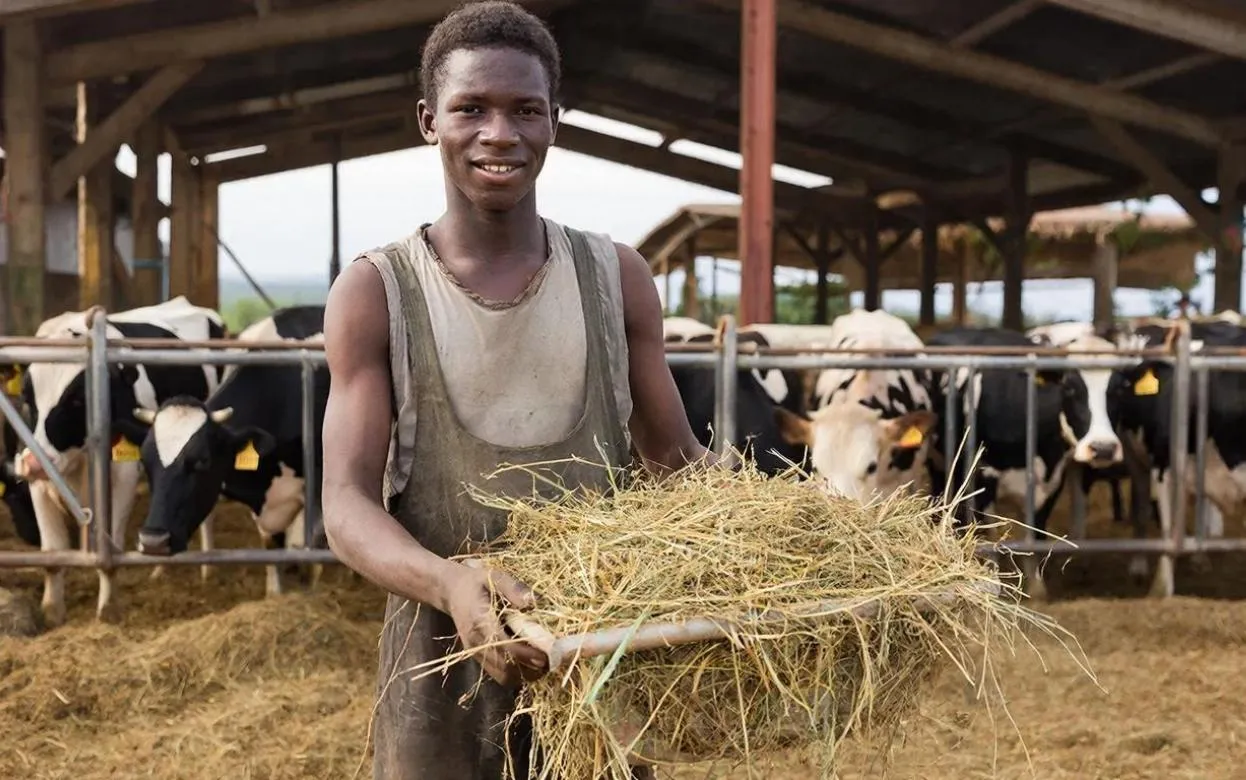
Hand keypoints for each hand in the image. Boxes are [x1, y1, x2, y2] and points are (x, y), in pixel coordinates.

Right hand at [443, 561, 548, 686]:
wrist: (451, 591)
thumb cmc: (476, 582)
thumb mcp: (494, 576)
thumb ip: (514, 588)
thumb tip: (533, 602)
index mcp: (479, 620)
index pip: (504, 645)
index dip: (527, 653)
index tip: (548, 654)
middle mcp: (475, 641)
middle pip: (505, 667)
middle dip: (531, 668)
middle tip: (552, 660)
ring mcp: (475, 652)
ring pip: (503, 676)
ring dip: (526, 674)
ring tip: (544, 663)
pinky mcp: (478, 658)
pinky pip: (499, 674)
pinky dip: (517, 674)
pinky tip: (530, 662)